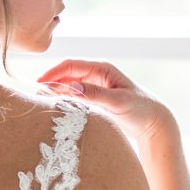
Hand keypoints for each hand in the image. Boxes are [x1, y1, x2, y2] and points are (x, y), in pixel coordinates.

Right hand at [37, 58, 174, 141]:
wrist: (154, 123)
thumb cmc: (140, 110)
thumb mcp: (118, 102)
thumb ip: (95, 94)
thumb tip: (71, 87)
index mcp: (102, 69)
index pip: (70, 66)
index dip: (53, 73)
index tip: (38, 85)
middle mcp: (97, 74)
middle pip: (67, 74)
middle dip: (51, 82)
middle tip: (35, 95)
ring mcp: (96, 86)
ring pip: (69, 84)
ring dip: (56, 91)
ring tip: (42, 102)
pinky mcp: (95, 98)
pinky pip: (74, 95)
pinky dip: (64, 98)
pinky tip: (56, 107)